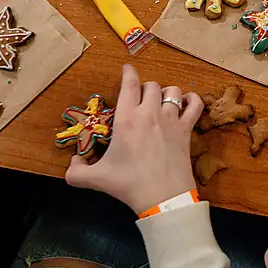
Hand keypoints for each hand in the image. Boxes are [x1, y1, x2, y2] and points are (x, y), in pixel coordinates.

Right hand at [66, 64, 201, 212]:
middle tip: (141, 99)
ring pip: (173, 91)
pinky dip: (192, 100)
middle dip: (145, 88)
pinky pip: (195, 105)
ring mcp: (170, 120)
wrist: (162, 197)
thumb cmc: (129, 185)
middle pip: (151, 86)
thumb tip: (72, 164)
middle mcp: (149, 113)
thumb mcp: (96, 179)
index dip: (128, 73)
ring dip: (167, 93)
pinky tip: (187, 104)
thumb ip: (76, 172)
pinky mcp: (186, 130)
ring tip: (161, 101)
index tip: (127, 69)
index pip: (129, 84)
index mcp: (126, 119)